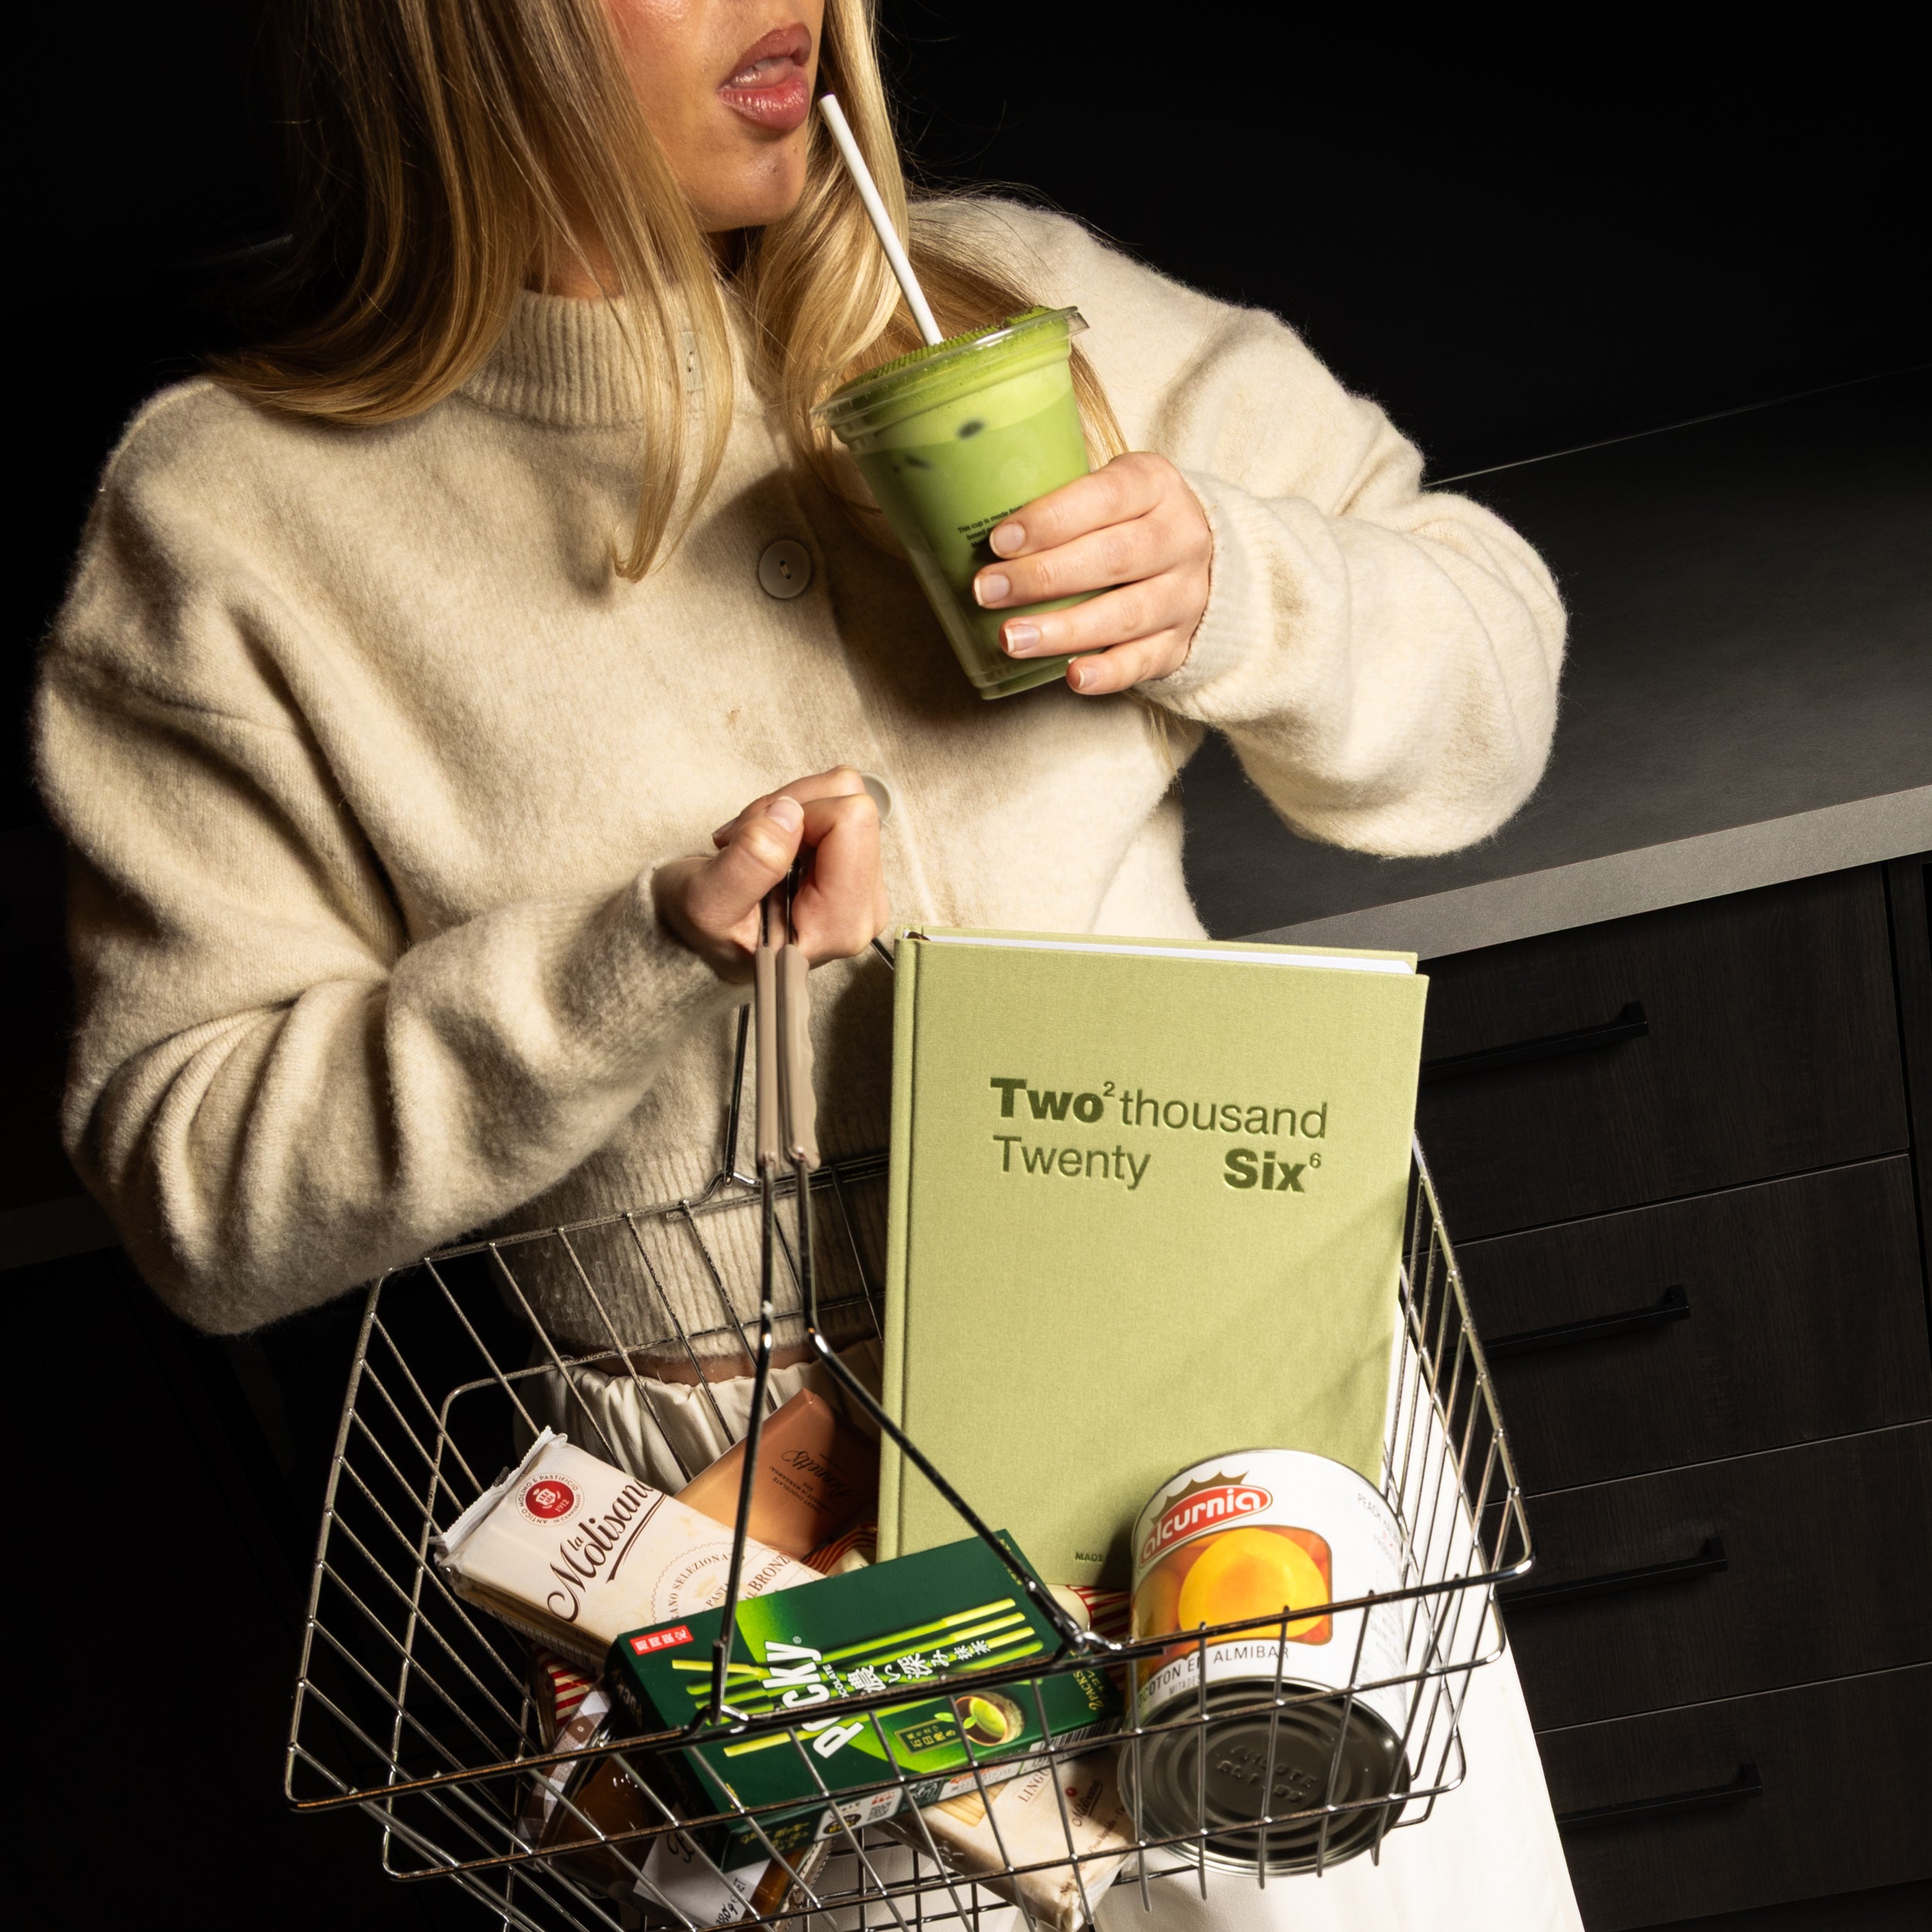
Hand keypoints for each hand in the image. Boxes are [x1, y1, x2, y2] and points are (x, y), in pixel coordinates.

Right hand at [653, 767, 888, 980]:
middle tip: (745, 840)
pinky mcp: (861, 863)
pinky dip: (795, 811)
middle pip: (851, 803)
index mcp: (840, 924)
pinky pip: (837, 801)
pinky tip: (767, 840)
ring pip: (843, 794)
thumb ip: (749, 864)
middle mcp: (867, 906)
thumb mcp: (707, 904)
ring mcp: (867, 883)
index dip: (795, 815)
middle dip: (790, 809)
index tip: (752, 840)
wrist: (711, 935)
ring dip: (788, 808)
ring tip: (750, 842)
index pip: (850, 821)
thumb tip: (790, 814)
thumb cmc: (709, 930)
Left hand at [971, 452, 1212, 695]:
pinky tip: (1072, 678)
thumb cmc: (1126, 520)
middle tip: (987, 591)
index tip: (999, 540)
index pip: (1106, 497)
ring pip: (1126, 615)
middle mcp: (1179, 538)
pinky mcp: (1180, 643)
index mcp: (1156, 486)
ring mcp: (1184, 595)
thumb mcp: (1109, 488)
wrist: (1201, 559)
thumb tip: (972, 516)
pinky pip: (1144, 661)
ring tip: (1011, 639)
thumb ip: (1060, 498)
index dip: (1051, 519)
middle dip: (1043, 577)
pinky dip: (1108, 673)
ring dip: (1064, 630)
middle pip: (1112, 558)